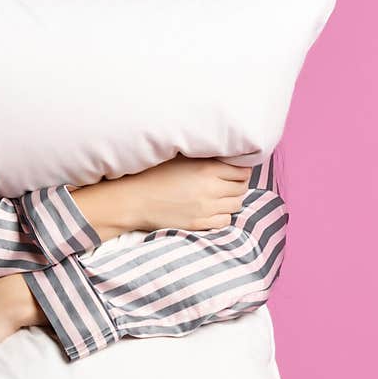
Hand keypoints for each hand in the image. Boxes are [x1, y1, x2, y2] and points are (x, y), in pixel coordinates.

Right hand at [120, 154, 251, 231]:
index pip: (242, 171)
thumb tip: (225, 154)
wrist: (135, 199)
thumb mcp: (182, 158)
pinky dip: (223, 215)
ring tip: (222, 196)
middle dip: (238, 185)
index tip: (237, 170)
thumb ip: (205, 157)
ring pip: (236, 205)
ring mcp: (206, 209)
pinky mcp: (199, 224)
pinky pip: (224, 221)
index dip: (242, 170)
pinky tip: (213, 209)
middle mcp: (211, 189)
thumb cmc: (155, 174)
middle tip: (230, 183)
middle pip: (241, 188)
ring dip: (232, 200)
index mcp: (208, 169)